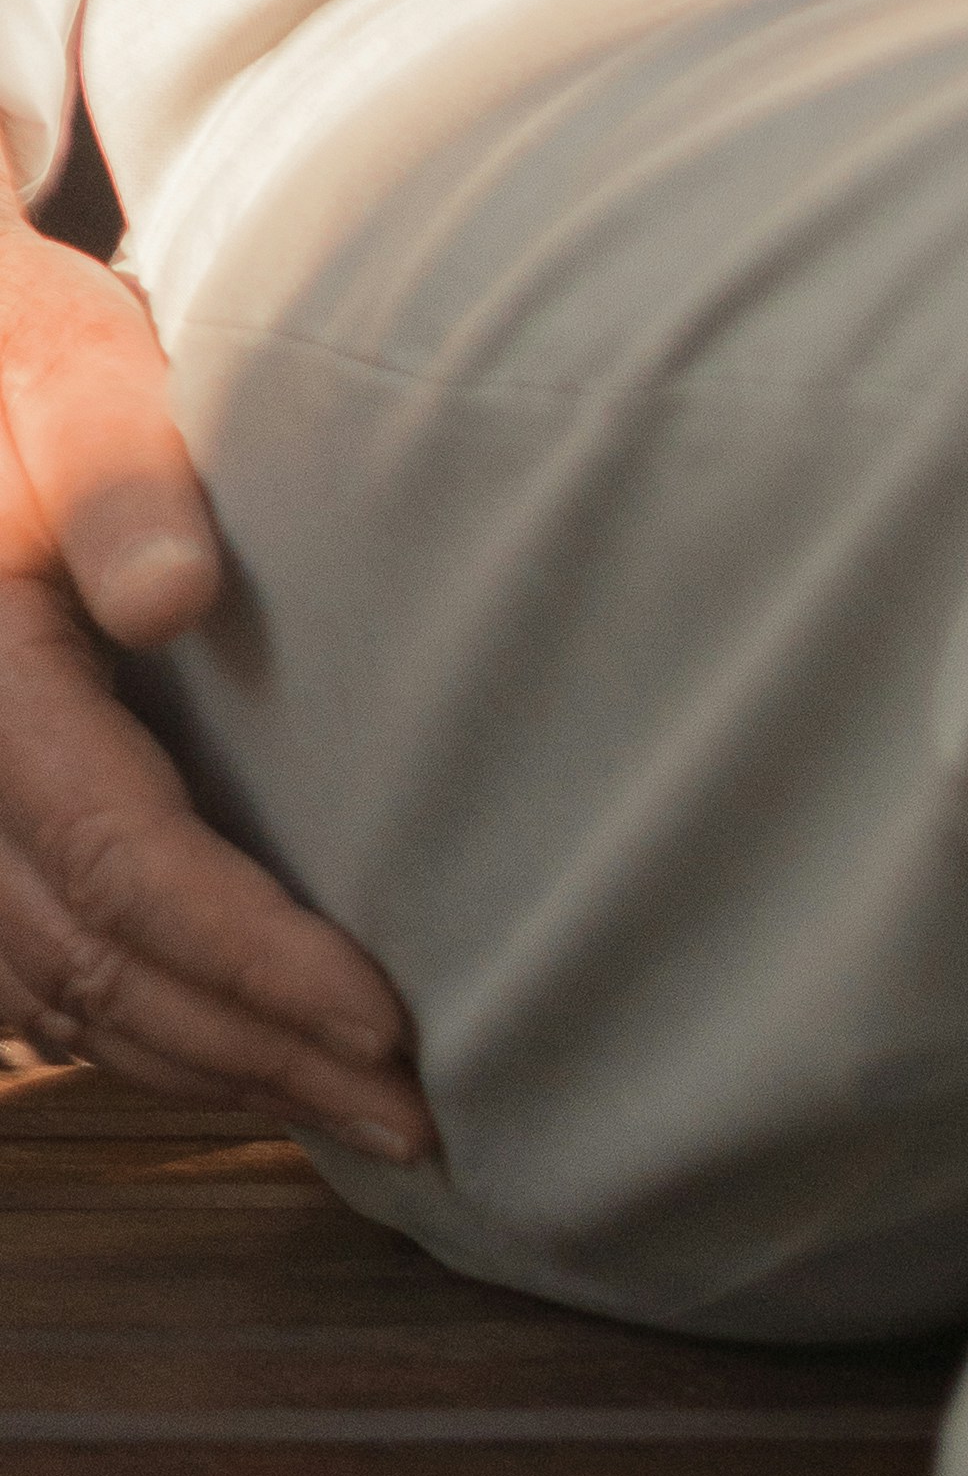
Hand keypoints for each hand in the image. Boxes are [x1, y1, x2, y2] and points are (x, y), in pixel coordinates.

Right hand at [0, 203, 424, 1146]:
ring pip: (60, 1002)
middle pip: (96, 969)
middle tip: (418, 1118)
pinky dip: (146, 1030)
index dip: (251, 961)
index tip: (386, 1022)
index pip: (122, 866)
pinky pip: (37, 983)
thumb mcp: (66, 366)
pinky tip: (250, 1051)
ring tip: (361, 1109)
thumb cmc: (19, 357)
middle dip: (257, 1056)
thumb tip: (174, 593)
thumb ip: (117, 467)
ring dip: (209, 1066)